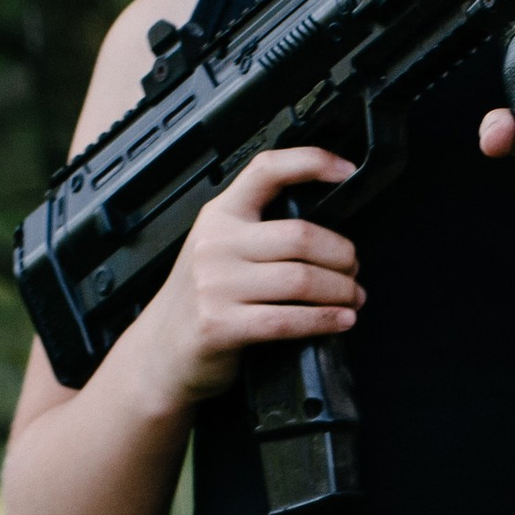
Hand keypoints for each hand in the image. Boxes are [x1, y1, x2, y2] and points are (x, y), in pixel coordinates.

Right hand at [115, 144, 360, 409]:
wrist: (160, 352)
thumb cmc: (201, 302)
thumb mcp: (220, 250)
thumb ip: (259, 231)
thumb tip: (327, 231)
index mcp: (220, 215)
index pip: (267, 170)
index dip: (311, 162)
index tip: (347, 170)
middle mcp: (216, 244)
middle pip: (301, 236)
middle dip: (342, 255)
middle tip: (353, 270)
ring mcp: (215, 285)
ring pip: (302, 279)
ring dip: (341, 291)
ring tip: (352, 298)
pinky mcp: (221, 325)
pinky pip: (288, 320)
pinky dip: (325, 321)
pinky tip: (340, 321)